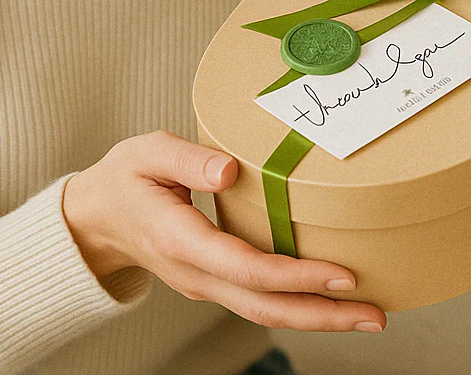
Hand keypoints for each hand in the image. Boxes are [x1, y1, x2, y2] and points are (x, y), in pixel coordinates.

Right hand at [62, 130, 385, 331]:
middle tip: (376, 314)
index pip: (246, 267)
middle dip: (322, 314)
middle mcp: (196, 273)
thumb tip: (229, 170)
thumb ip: (187, 160)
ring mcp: (205, 284)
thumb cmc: (125, 177)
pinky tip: (331, 300)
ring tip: (370, 314)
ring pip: (265, 312)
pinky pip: (259, 301)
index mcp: (180, 240)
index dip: (295, 275)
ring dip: (317, 317)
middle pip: (265, 306)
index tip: (341, 274)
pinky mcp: (214, 282)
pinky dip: (298, 305)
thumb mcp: (147, 153)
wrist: (94, 219)